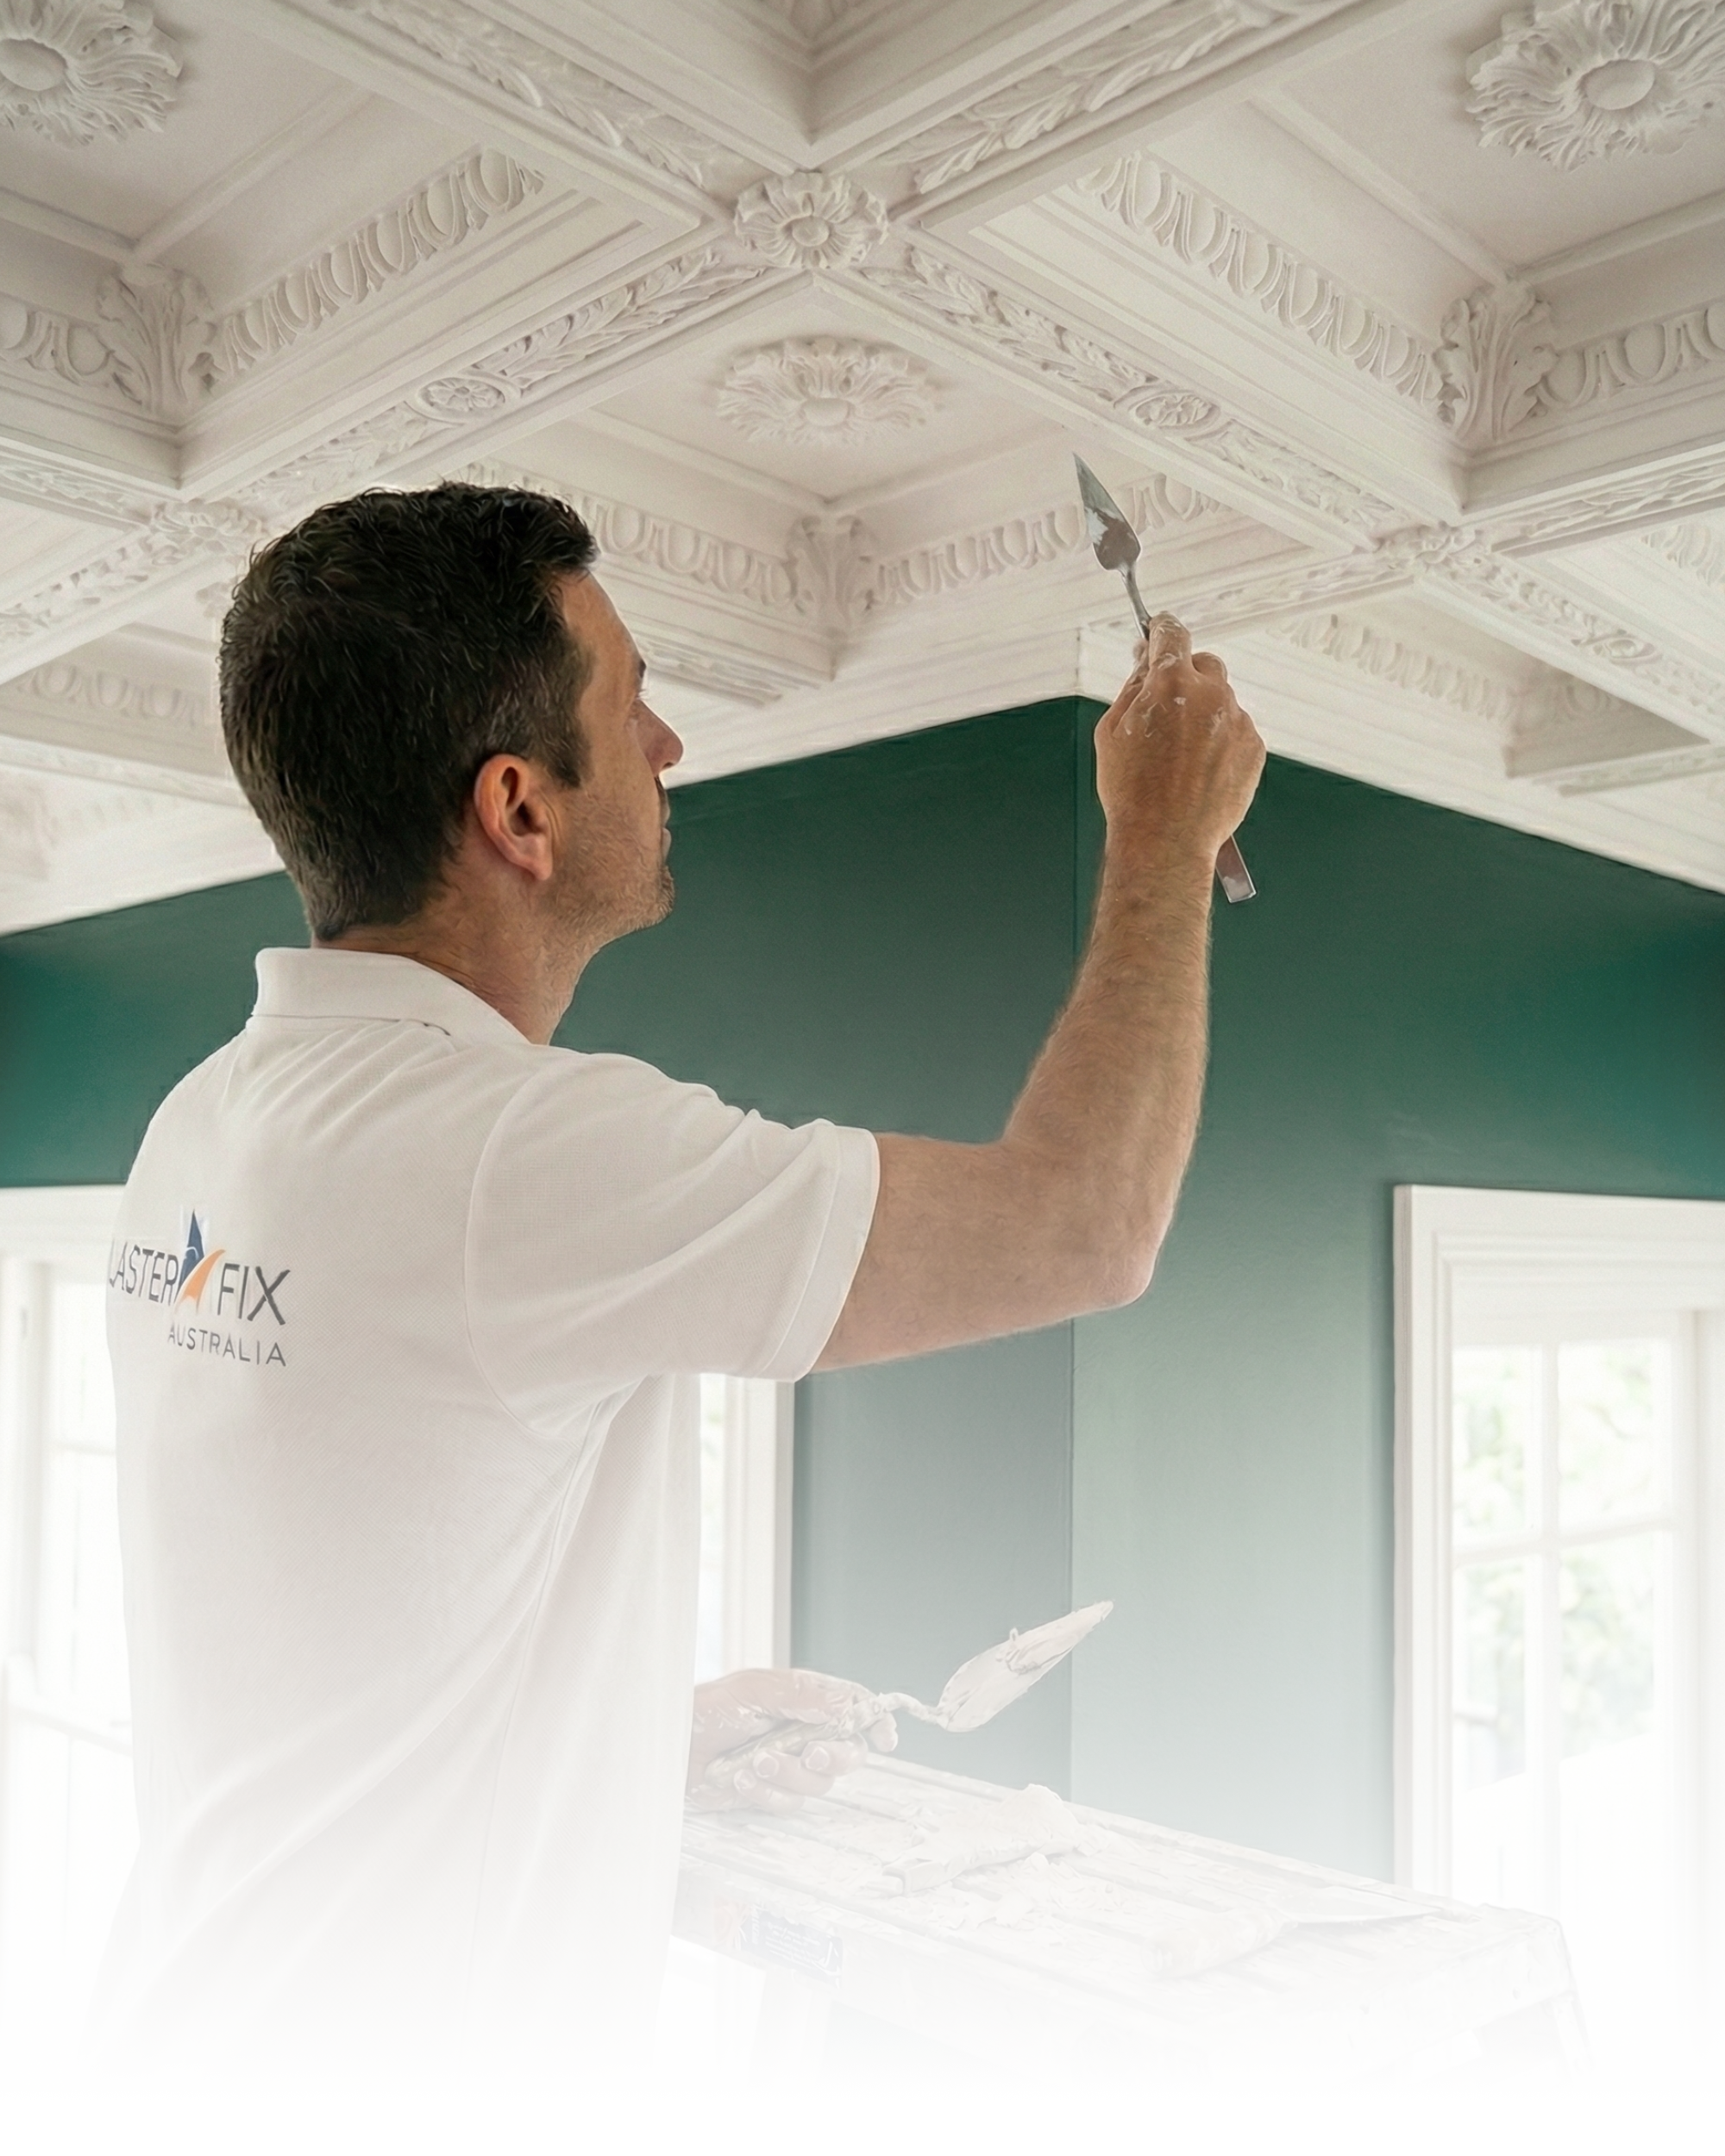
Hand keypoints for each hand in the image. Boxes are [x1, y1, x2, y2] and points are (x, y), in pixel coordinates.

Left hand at [686, 1667, 898, 1815]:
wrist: (673, 1743)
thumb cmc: (708, 1706)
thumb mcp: (756, 1689)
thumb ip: (802, 1695)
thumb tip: (845, 1704)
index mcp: (807, 1701)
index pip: (855, 1708)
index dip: (876, 1722)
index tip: (886, 1738)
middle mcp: (805, 1734)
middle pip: (848, 1755)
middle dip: (834, 1757)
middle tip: (811, 1752)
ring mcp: (789, 1765)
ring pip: (818, 1784)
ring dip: (788, 1773)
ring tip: (757, 1759)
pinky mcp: (771, 1793)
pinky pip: (788, 1803)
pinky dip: (766, 1792)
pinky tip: (741, 1776)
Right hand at [1095, 613, 1263, 862]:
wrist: (1166, 840)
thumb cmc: (1133, 792)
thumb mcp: (1111, 732)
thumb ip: (1132, 689)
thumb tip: (1145, 662)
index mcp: (1169, 684)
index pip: (1171, 635)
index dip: (1161, 631)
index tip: (1159, 630)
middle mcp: (1209, 695)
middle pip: (1203, 664)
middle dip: (1186, 678)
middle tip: (1166, 709)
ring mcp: (1236, 721)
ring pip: (1221, 700)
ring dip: (1204, 714)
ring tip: (1181, 756)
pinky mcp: (1253, 747)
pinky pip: (1237, 729)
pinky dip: (1221, 741)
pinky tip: (1200, 770)